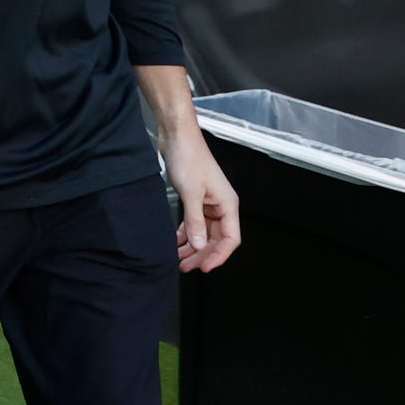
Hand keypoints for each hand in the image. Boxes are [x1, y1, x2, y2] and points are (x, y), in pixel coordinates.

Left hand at [162, 129, 242, 272]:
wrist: (176, 136)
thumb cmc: (189, 158)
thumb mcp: (191, 193)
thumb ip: (195, 221)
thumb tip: (199, 245)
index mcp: (228, 205)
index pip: (230, 239)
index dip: (218, 256)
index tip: (204, 268)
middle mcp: (221, 206)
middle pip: (216, 239)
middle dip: (201, 254)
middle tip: (185, 267)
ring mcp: (208, 203)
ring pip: (203, 233)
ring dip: (192, 247)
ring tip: (177, 259)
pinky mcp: (195, 199)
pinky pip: (193, 223)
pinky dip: (185, 234)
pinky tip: (175, 243)